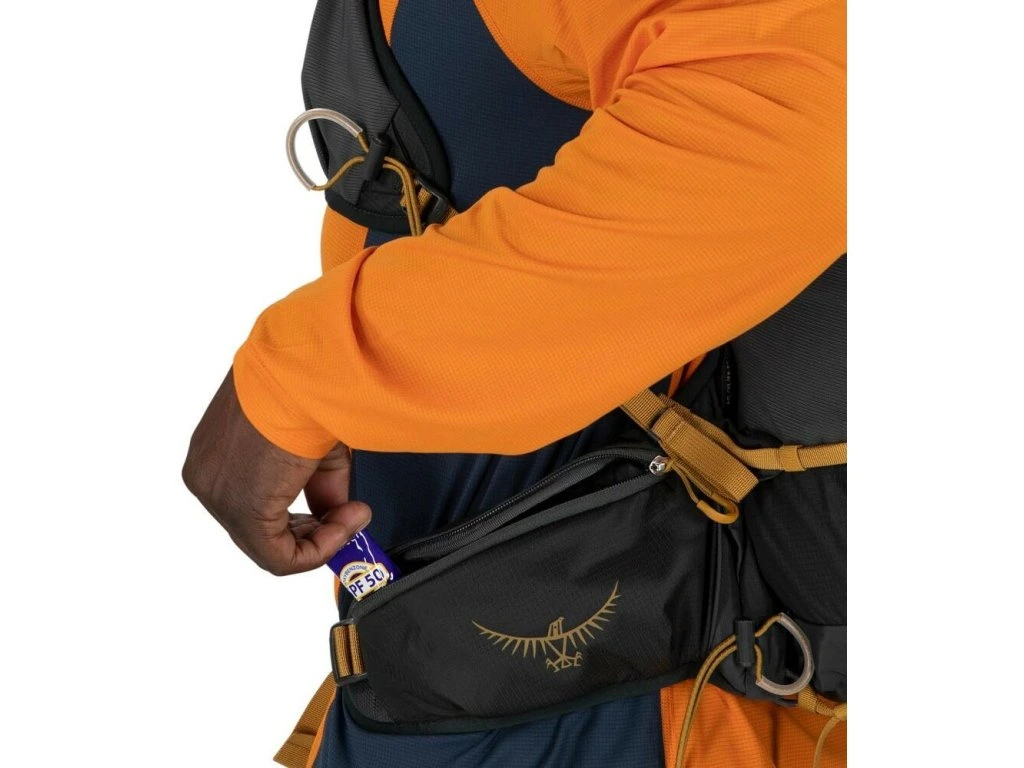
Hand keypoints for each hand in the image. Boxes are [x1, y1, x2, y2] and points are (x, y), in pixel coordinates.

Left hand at [182, 369, 370, 575]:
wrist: (304, 369)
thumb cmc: (308, 384)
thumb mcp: (314, 444)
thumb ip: (322, 487)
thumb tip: (340, 515)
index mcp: (215, 452)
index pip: (255, 504)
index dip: (305, 518)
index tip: (341, 512)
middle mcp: (207, 476)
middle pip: (261, 529)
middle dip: (315, 530)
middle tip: (352, 518)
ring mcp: (219, 496)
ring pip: (269, 546)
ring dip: (321, 539)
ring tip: (353, 515)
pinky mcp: (242, 509)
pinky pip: (278, 556)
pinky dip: (317, 549)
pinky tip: (343, 525)